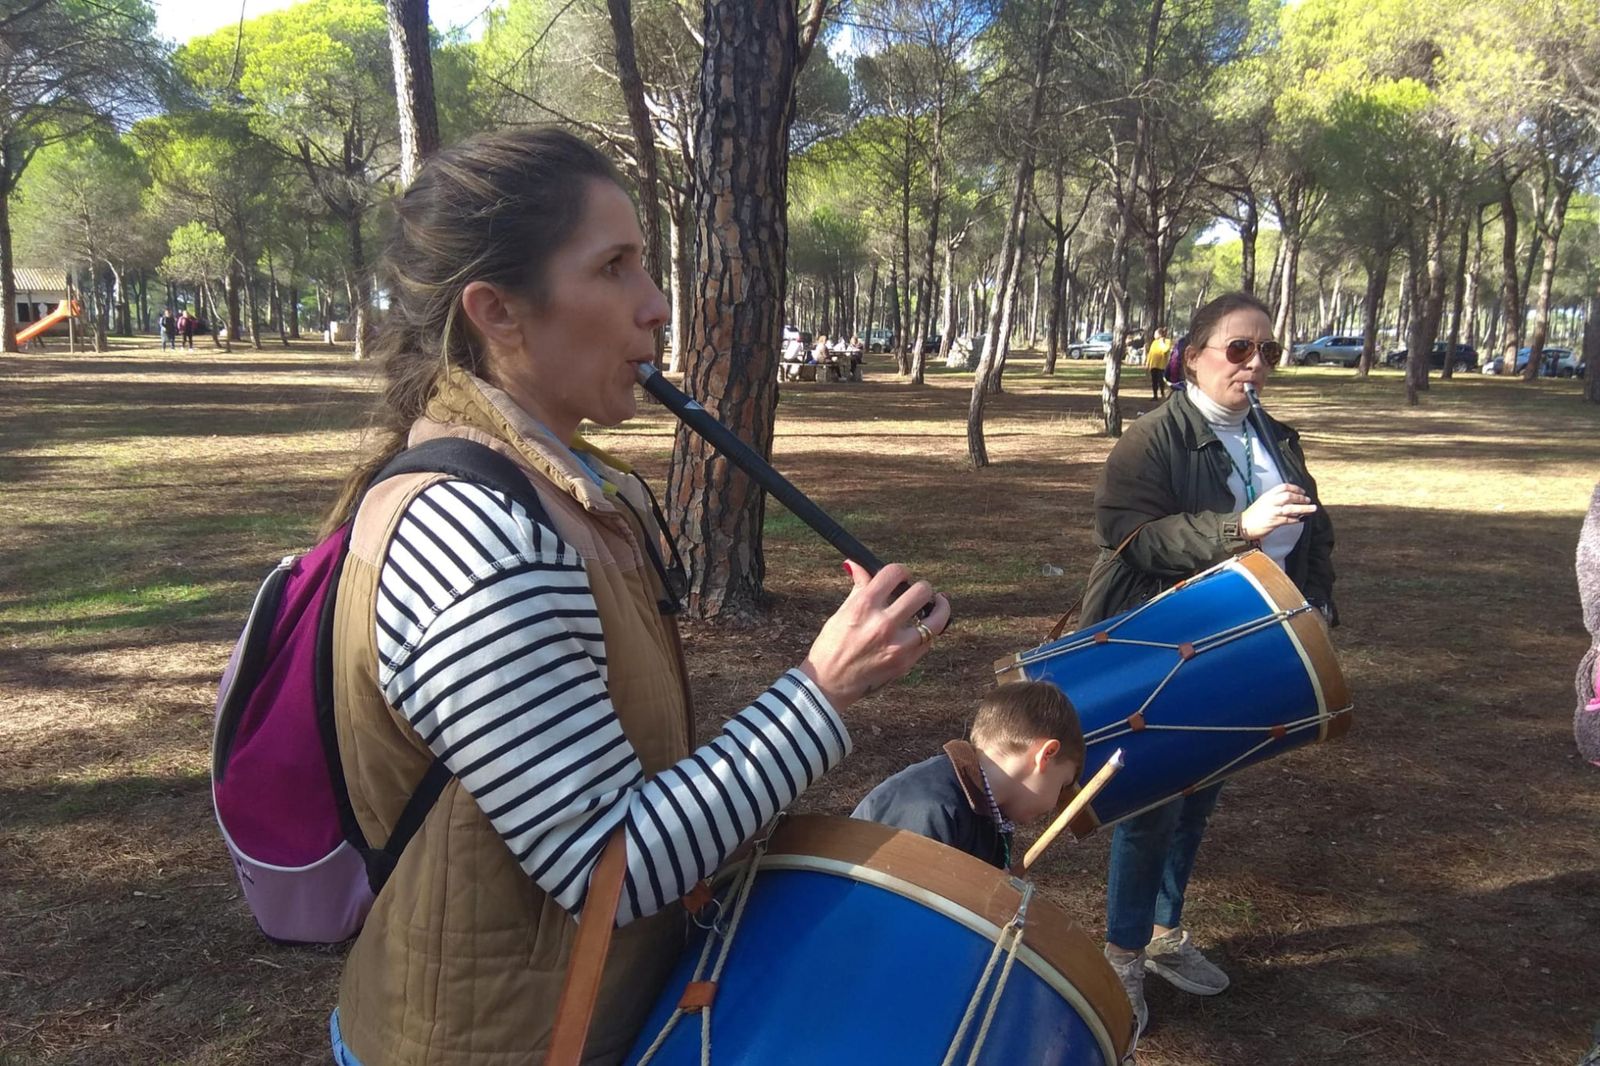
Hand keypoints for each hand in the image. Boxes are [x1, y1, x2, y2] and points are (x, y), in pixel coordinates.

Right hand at [799, 561, 951, 711]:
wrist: (828, 684)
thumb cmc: (831, 646)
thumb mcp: (842, 612)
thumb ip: (859, 587)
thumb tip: (856, 563)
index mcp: (864, 606)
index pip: (894, 573)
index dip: (901, 572)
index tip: (901, 577)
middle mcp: (882, 624)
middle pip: (922, 591)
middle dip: (922, 588)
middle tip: (918, 593)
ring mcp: (897, 645)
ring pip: (936, 619)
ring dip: (938, 608)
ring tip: (936, 605)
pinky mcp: (905, 663)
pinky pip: (928, 641)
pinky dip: (928, 632)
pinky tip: (921, 628)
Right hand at [1240, 482, 1315, 540]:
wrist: (1243, 525)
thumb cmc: (1253, 515)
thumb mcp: (1263, 502)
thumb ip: (1275, 500)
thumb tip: (1291, 500)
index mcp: (1268, 495)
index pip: (1283, 487)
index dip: (1295, 488)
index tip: (1303, 491)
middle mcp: (1270, 502)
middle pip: (1288, 496)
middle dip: (1300, 498)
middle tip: (1308, 500)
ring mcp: (1272, 512)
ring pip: (1291, 508)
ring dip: (1303, 508)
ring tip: (1312, 509)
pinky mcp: (1274, 522)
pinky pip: (1288, 520)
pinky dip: (1296, 520)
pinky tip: (1302, 520)